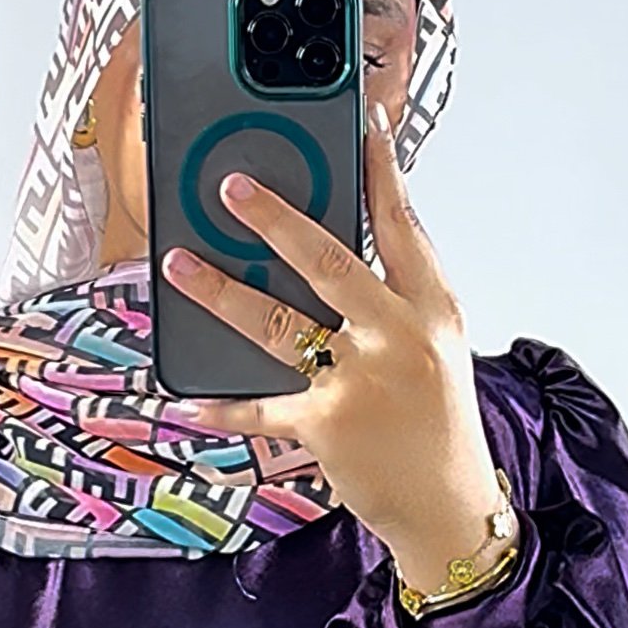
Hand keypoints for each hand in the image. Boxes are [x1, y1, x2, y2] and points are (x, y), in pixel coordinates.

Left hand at [159, 102, 505, 593]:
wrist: (448, 504)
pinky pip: (261, 408)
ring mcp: (361, 381)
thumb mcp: (434, 350)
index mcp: (433, 309)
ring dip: (220, 292)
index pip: (403, 226)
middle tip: (231, 186)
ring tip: (178, 264)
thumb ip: (394, 302)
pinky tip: (187, 399)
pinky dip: (223, 406)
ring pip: (278, 322)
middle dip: (275, 219)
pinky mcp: (328, 425)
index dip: (380, 171)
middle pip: (329, 261)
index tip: (360, 123)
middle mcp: (399, 337)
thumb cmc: (437, 424)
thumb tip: (325, 255)